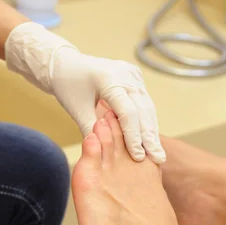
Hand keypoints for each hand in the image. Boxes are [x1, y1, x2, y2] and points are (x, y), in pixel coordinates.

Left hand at [5, 22, 164, 162]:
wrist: (67, 65)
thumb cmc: (68, 87)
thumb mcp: (77, 110)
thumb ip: (91, 130)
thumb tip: (106, 154)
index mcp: (108, 79)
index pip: (127, 112)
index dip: (134, 136)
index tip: (138, 156)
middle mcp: (125, 74)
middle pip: (143, 109)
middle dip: (150, 136)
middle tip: (158, 159)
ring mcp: (132, 74)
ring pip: (147, 106)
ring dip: (152, 130)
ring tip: (158, 153)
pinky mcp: (135, 77)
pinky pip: (144, 102)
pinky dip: (147, 121)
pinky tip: (151, 139)